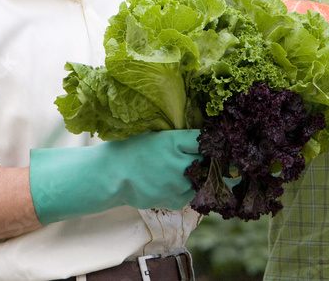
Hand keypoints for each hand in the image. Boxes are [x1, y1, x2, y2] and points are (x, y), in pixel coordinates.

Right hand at [29, 129, 201, 223]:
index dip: (212, 138)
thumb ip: (176, 133)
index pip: (206, 139)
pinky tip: (183, 180)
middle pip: (210, 160)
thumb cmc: (130, 149)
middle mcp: (179, 163)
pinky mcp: (174, 200)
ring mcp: (178, 184)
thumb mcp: (153, 133)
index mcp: (174, 141)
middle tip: (215, 154)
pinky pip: (192, 194)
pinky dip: (191, 188)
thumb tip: (199, 129)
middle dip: (213, 157)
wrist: (111, 176)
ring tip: (198, 168)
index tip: (216, 139)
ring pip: (204, 179)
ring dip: (203, 174)